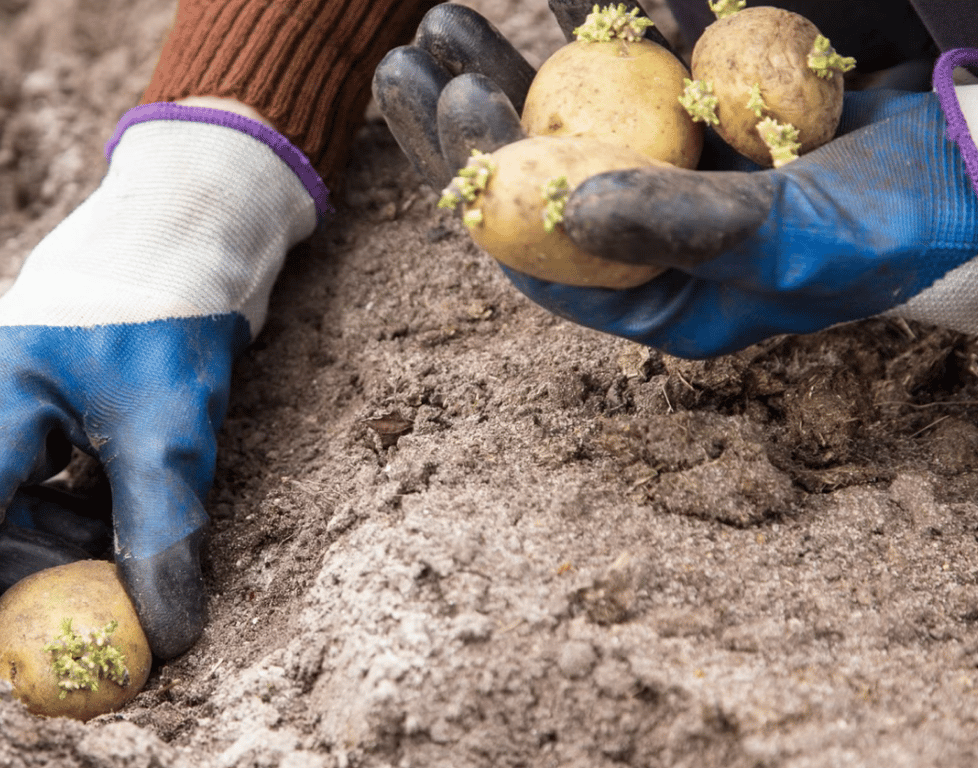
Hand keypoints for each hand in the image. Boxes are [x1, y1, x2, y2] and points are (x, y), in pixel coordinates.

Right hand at [0, 103, 327, 658]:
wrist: (160, 252)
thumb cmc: (165, 333)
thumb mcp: (174, 437)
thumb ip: (162, 537)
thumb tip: (164, 638)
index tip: (10, 652)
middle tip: (65, 581)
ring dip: (4, 535)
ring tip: (86, 515)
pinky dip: (10, 505)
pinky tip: (74, 488)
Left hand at [376, 6, 977, 357]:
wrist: (977, 171)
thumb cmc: (895, 231)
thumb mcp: (789, 239)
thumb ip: (682, 227)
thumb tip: (567, 206)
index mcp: (650, 292)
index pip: (537, 244)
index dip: (483, 176)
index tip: (450, 107)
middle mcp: (643, 235)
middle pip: (529, 175)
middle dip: (468, 114)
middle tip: (410, 57)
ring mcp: (666, 170)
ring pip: (562, 115)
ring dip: (506, 65)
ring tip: (442, 19)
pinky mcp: (695, 114)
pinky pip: (626, 69)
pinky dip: (593, 27)